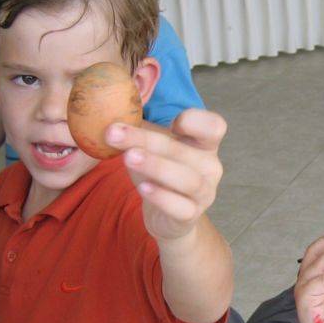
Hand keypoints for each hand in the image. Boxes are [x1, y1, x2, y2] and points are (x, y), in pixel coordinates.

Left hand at [106, 108, 226, 241]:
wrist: (168, 216)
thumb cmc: (162, 173)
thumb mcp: (155, 147)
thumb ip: (141, 128)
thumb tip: (109, 106)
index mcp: (204, 144)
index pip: (214, 126)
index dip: (194, 121)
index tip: (170, 122)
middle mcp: (210, 167)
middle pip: (182, 150)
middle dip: (147, 140)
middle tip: (113, 133)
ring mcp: (204, 193)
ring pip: (186, 179)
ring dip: (155, 166)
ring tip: (128, 158)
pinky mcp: (191, 215)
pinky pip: (180, 207)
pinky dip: (162, 197)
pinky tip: (143, 188)